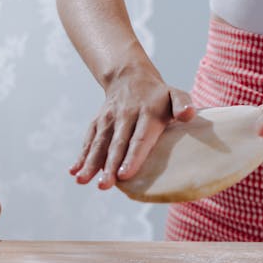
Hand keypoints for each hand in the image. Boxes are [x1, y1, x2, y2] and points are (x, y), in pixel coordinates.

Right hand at [71, 75, 194, 189]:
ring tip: (83, 181)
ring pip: (99, 143)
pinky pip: (89, 140)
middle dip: (109, 166)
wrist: (129, 76)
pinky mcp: (97, 122)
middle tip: (104, 186)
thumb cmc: (158, 95)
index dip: (132, 157)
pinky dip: (81, 156)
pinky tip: (75, 171)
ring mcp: (109, 119)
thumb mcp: (175, 94)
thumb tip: (188, 115)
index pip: (140, 138)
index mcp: (147, 113)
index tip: (125, 175)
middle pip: (117, 145)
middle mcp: (125, 116)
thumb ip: (183, 104)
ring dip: (91, 163)